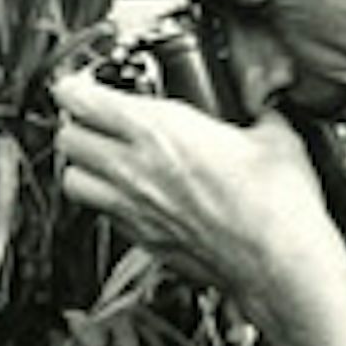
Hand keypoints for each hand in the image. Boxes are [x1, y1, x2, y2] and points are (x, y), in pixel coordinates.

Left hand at [51, 69, 345, 345]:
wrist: (279, 263)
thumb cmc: (276, 204)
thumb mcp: (274, 137)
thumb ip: (258, 115)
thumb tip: (264, 109)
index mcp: (159, 131)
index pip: (82, 100)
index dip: (73, 86)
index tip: (82, 82)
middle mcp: (134, 170)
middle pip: (66, 140)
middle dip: (74, 124)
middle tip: (93, 118)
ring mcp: (133, 210)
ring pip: (72, 182)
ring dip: (81, 166)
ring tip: (102, 158)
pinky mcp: (144, 241)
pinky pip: (103, 216)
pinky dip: (107, 202)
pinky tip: (133, 196)